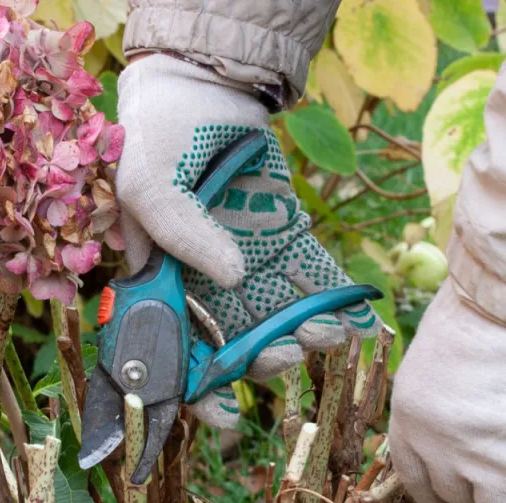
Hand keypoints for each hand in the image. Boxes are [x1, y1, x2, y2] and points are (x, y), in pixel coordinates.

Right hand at [115, 55, 378, 427]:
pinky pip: (309, 279)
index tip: (228, 416)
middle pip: (229, 345)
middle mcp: (201, 283)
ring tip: (325, 337)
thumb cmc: (158, 137)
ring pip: (274, 319)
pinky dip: (332, 303)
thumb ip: (181, 235)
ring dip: (299, 338)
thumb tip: (231, 278)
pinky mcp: (282, 238)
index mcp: (158, 284)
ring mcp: (244, 262)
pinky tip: (355, 322)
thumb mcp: (150, 185)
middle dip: (260, 362)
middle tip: (286, 357)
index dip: (195, 393)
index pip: (170, 354)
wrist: (203, 84)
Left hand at [388, 284, 505, 502]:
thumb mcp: (434, 355)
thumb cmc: (480, 310)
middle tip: (500, 502)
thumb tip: (463, 418)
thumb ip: (441, 396)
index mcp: (409, 418)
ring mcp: (488, 464)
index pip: (414, 477)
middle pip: (458, 499)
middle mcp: (442, 450)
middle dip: (478, 501)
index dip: (435, 494)